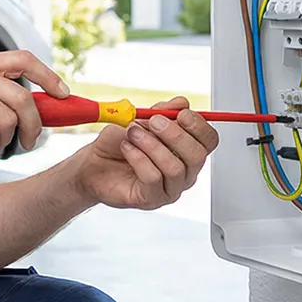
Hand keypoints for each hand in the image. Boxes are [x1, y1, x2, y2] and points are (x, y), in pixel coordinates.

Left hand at [75, 97, 219, 209]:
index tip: (181, 114)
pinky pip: (153, 178)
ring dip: (151, 145)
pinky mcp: (151, 199)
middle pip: (197, 156)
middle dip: (175, 135)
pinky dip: (138, 158)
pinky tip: (127, 149)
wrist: (93, 164)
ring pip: (175, 168)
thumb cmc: (118, 144)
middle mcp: (184, 172)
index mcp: (186, 151)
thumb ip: (162, 111)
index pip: (209, 141)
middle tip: (153, 122)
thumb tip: (182, 103)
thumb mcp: (139, 119)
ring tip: (132, 134)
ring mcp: (169, 188)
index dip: (199, 126)